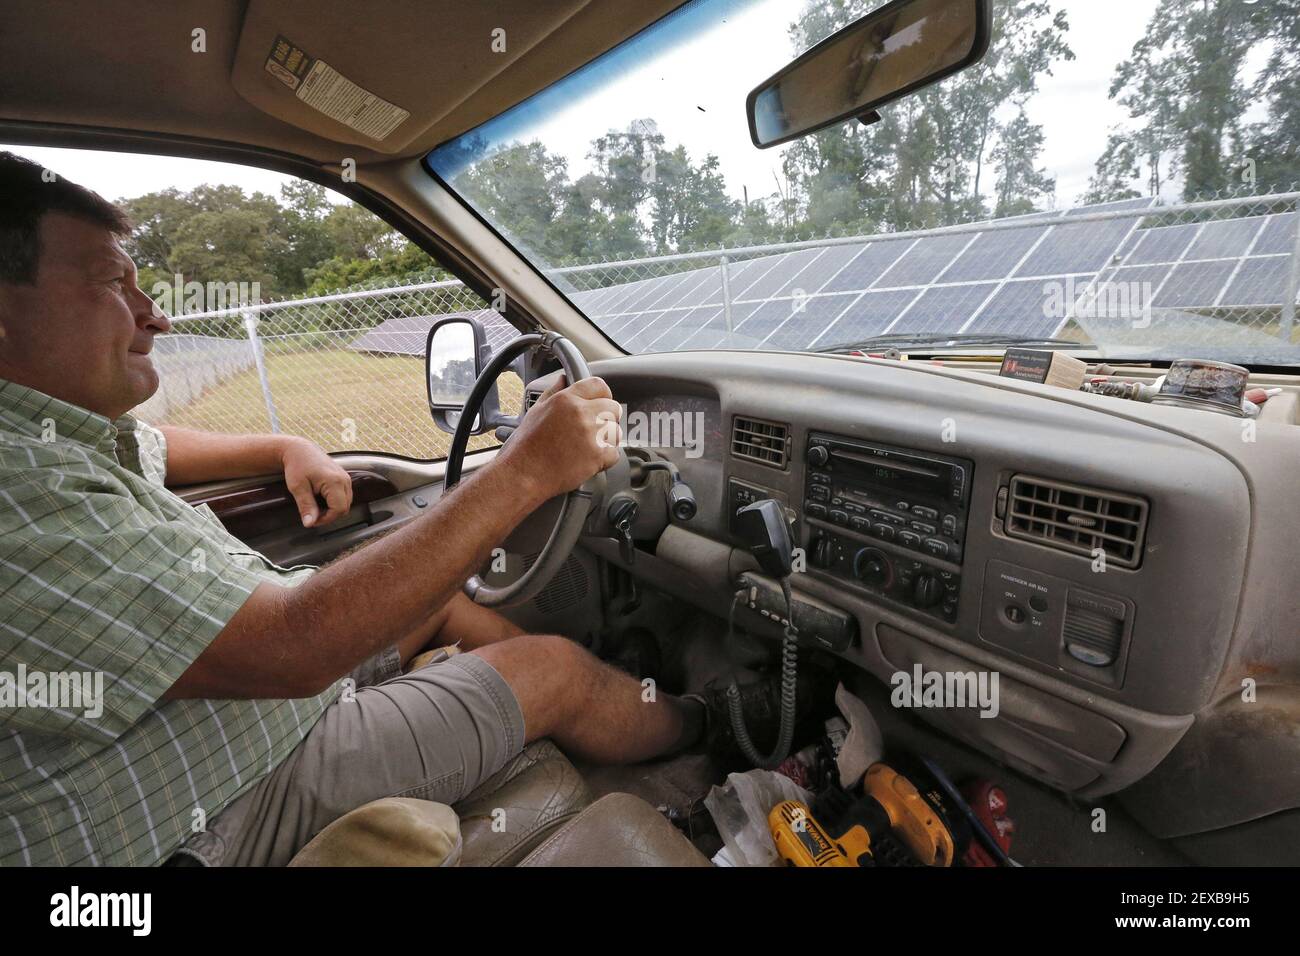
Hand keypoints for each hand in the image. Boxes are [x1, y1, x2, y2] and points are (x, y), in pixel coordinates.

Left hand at [281, 438, 353, 527]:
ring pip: (346, 503)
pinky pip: (345, 496)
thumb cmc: (297, 465)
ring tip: (315, 507)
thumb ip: (306, 506)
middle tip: (313, 515)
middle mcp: (344, 479)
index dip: (326, 519)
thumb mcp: (297, 487)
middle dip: (330, 516)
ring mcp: (346, 478)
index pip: (339, 509)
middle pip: (345, 508)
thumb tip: (310, 523)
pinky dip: (335, 502)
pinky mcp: (344, 478)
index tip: (312, 520)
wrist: (299, 450)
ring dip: (333, 510)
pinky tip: (321, 500)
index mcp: (335, 481)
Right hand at [497, 375, 621, 502]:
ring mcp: (592, 434)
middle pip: (613, 408)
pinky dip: (605, 459)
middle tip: (594, 430)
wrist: (523, 473)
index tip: (600, 404)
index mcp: (567, 399)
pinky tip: (589, 460)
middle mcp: (582, 413)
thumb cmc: (525, 446)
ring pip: (616, 432)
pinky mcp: (597, 456)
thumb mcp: (535, 411)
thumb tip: (562, 379)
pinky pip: (614, 454)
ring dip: (607, 440)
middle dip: (607, 418)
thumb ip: (552, 392)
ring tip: (588, 447)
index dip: (602, 396)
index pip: (599, 385)